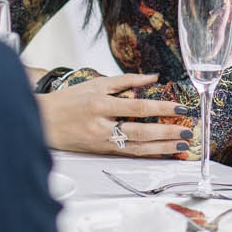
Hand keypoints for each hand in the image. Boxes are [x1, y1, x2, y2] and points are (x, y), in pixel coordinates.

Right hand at [37, 74, 194, 155]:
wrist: (43, 122)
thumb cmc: (68, 101)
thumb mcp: (96, 83)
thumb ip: (127, 81)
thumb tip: (153, 77)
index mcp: (100, 104)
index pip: (138, 108)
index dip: (161, 109)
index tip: (180, 108)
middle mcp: (101, 126)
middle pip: (141, 132)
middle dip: (167, 133)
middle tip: (187, 131)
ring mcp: (101, 142)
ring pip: (137, 148)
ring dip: (162, 148)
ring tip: (181, 146)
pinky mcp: (101, 152)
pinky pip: (129, 154)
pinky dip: (148, 153)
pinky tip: (162, 152)